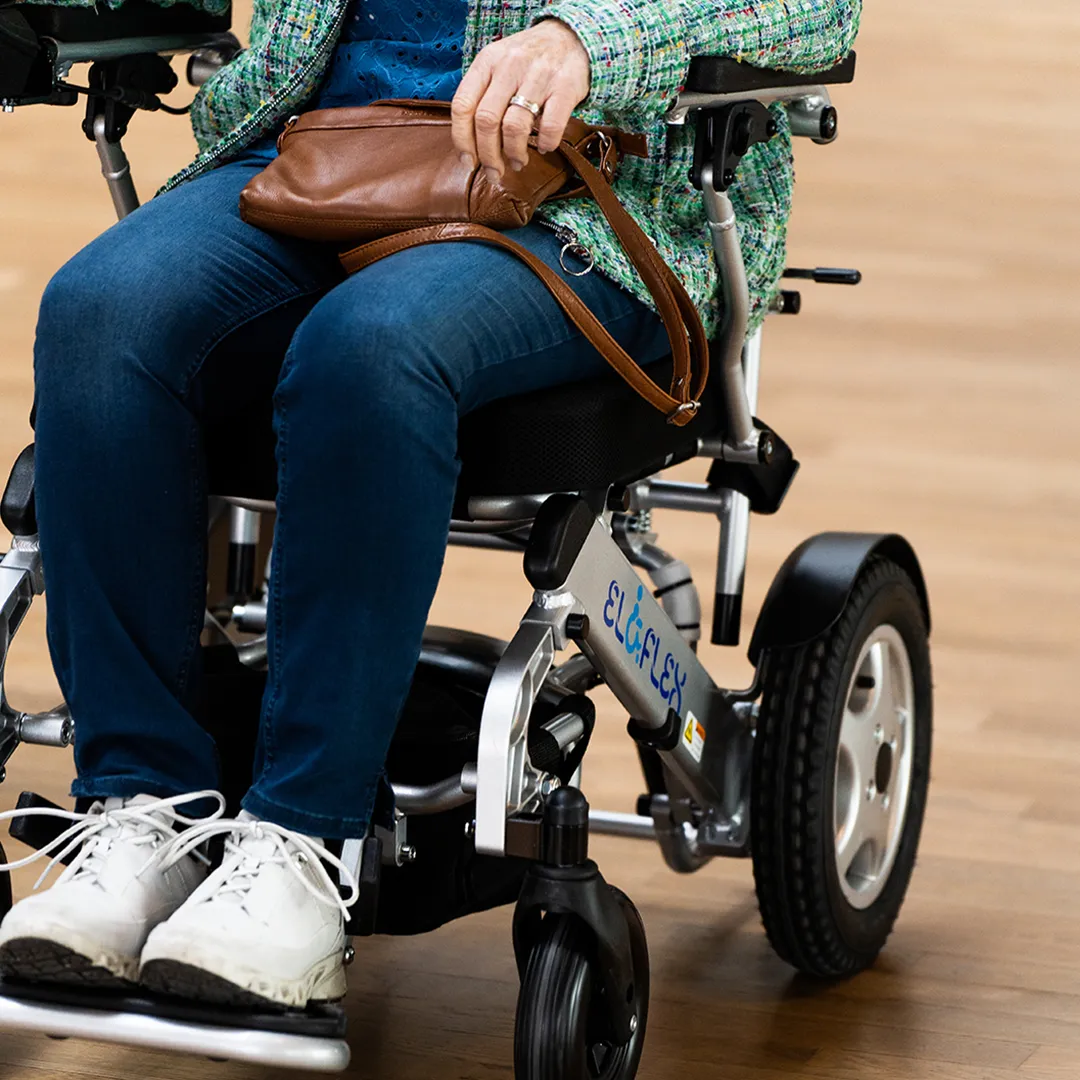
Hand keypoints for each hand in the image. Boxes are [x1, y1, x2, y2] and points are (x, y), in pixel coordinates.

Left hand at [451, 19, 590, 181]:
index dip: (462, 140)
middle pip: (486, 121)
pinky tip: (544, 147)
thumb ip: (482, 95)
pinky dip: (545, 144)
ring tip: (518, 162)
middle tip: (494, 172)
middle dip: (488, 156)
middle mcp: (509, 66)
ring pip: (514, 127)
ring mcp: (538, 75)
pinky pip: (550, 126)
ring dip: (514, 153)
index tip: (469, 161)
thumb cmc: (528, 61)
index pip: (462, 106)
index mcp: (487, 61)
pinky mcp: (565, 87)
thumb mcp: (497, 65)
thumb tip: (470, 143)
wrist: (570, 37)